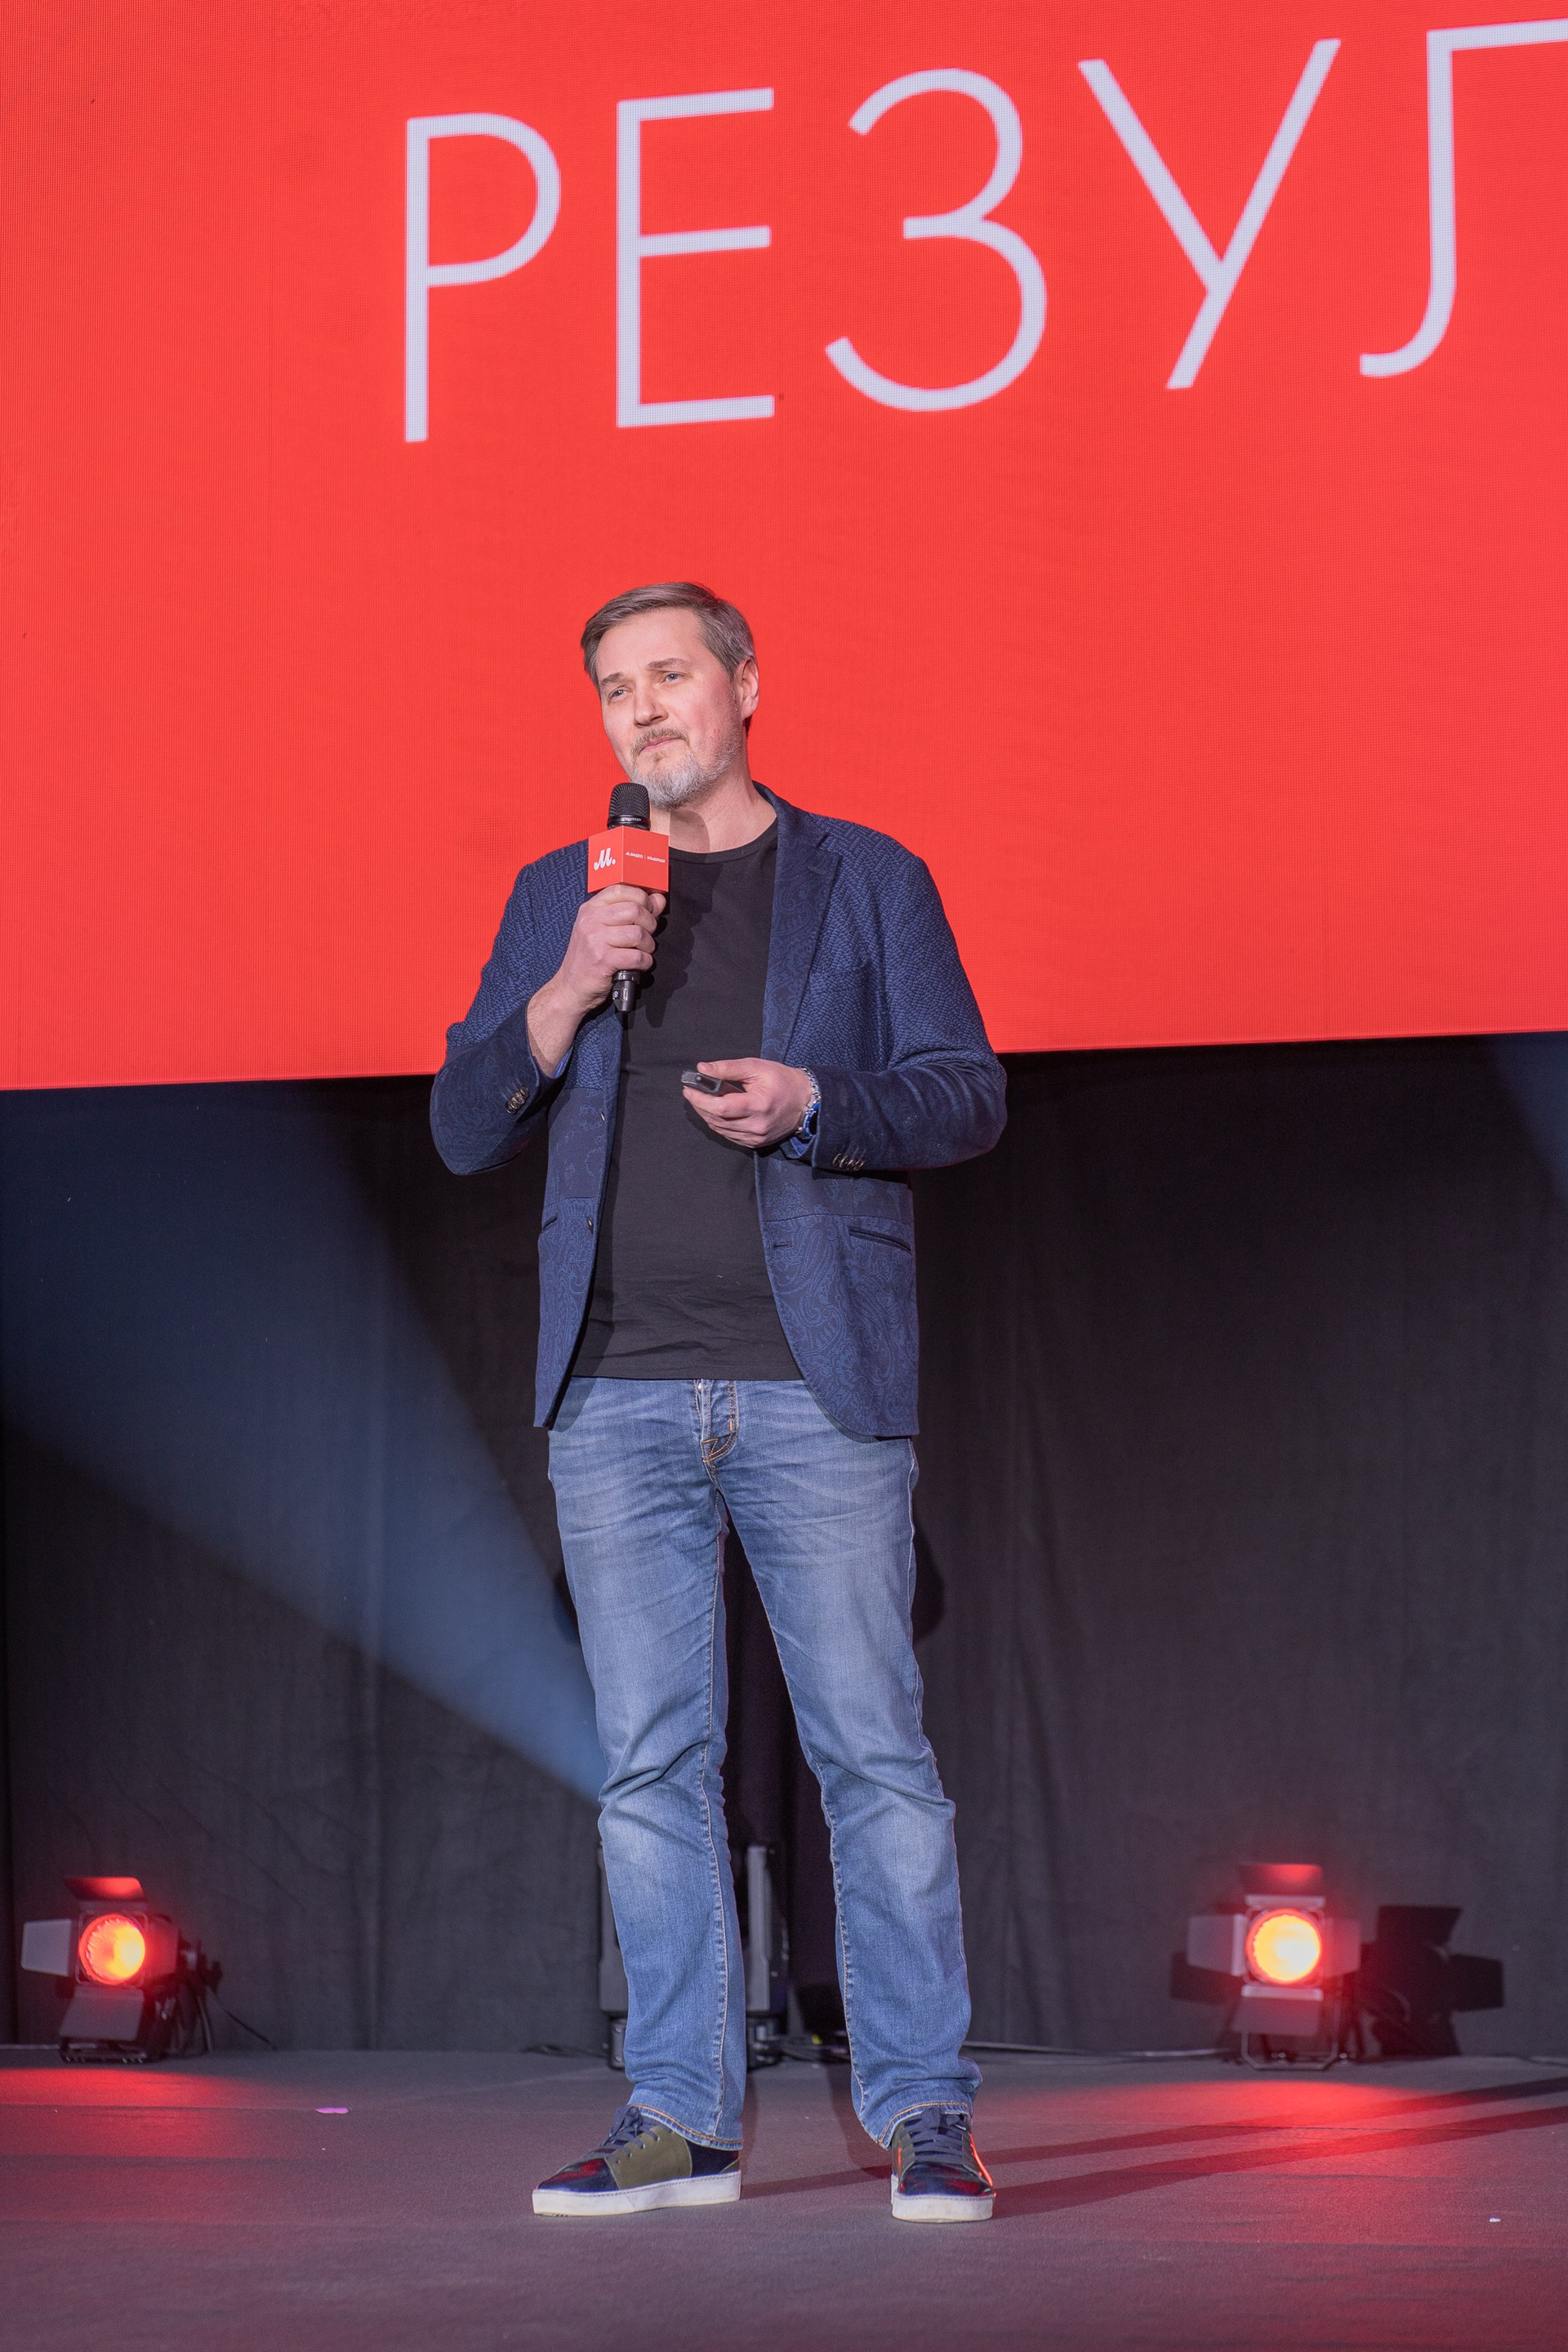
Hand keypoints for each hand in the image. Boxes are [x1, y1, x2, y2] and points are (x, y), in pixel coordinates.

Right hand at [527, 885, 665, 1070]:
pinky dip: (645, 962)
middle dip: (650, 924)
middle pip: (635, 910)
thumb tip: (658, 899)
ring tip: (643, 952)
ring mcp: (595, 940)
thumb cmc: (589, 958)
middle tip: (647, 936)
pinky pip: (636, 956)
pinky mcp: (602, 960)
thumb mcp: (603, 930)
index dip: (642, 898)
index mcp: (591, 909)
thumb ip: (629, 912)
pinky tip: (640, 964)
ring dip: (648, 946)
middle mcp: (590, 921)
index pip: (621, 889)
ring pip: (638, 933)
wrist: (570, 988)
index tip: (648, 910)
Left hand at [683, 1059, 812, 1151]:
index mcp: (758, 1105)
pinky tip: (716, 1112)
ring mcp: (756, 1137)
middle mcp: (757, 1126)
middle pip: (717, 1120)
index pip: (720, 1108)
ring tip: (702, 1100)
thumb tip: (702, 1069)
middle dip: (699, 1106)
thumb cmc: (782, 1081)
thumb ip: (728, 1068)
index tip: (689, 1089)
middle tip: (692, 1092)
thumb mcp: (757, 1067)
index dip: (700, 1099)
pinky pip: (729, 1136)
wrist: (806, 1102)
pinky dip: (718, 1124)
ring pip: (720, 1130)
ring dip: (707, 1115)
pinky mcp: (756, 1143)